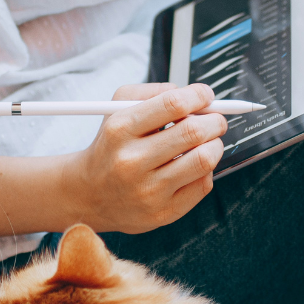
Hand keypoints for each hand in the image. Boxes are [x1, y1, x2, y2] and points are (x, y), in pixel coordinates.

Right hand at [59, 84, 227, 233]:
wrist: (89, 193)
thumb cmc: (111, 145)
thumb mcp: (117, 108)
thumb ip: (154, 92)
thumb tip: (195, 95)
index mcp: (121, 129)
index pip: (173, 104)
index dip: (198, 95)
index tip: (206, 96)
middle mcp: (132, 161)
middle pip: (194, 132)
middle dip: (215, 121)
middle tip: (215, 120)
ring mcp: (148, 190)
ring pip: (204, 160)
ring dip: (215, 145)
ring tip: (207, 143)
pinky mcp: (163, 212)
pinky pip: (203, 185)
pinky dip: (206, 170)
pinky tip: (192, 166)